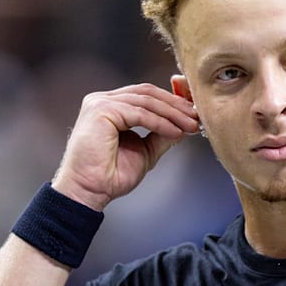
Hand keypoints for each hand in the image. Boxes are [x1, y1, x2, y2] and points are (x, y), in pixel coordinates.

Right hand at [51, 83, 199, 210]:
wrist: (89, 192)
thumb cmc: (109, 176)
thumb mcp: (145, 151)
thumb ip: (161, 135)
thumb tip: (183, 126)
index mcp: (110, 106)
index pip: (145, 95)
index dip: (172, 101)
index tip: (193, 114)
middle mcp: (102, 100)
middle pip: (147, 93)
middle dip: (176, 105)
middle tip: (196, 118)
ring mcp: (100, 103)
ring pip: (146, 101)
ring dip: (172, 113)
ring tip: (190, 126)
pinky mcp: (101, 110)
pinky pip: (140, 113)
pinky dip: (160, 122)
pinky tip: (175, 132)